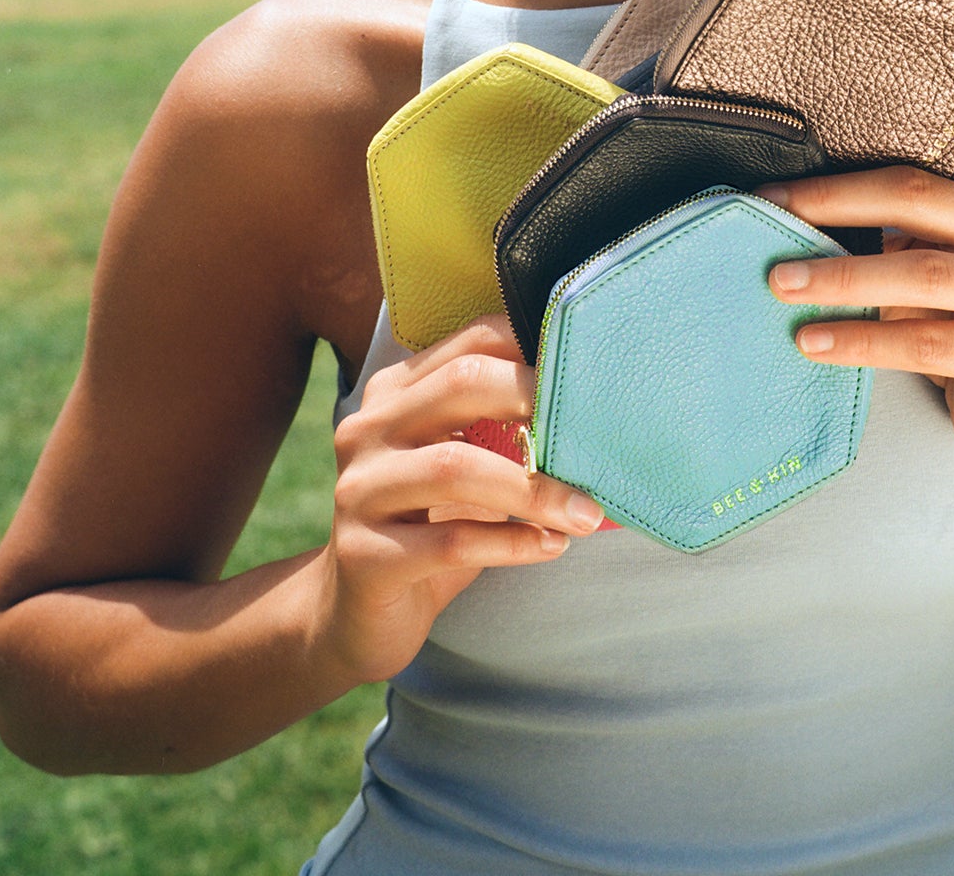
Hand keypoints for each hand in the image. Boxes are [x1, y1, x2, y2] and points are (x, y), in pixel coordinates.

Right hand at [313, 315, 605, 686]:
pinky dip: (512, 543)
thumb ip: (504, 426)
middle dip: (536, 403)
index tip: (590, 374)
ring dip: (534, 490)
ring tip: (585, 512)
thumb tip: (595, 409)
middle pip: (461, 385)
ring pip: (457, 468)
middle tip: (594, 436)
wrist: (359, 612)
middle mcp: (367, 429)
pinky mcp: (362, 554)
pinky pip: (450, 541)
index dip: (534, 348)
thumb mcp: (464, 462)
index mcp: (395, 392)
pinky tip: (551, 545)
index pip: (472, 341)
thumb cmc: (431, 524)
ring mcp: (358, 490)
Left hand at [759, 159, 953, 467]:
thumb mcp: (939, 250)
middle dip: (834, 207)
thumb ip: (895, 220)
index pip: (911, 162)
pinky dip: (862, 341)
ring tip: (782, 285)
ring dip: (841, 278)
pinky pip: (924, 343)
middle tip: (771, 221)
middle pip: (916, 198)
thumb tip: (789, 206)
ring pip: (920, 273)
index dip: (839, 174)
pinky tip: (815, 341)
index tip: (774, 190)